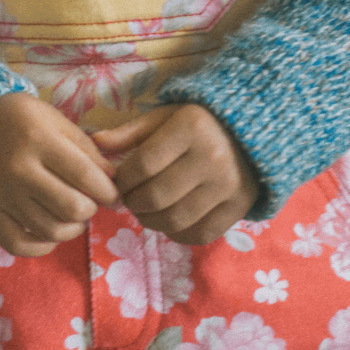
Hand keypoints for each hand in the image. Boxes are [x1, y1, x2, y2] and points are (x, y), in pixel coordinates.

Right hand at [0, 92, 119, 257]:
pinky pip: (19, 245)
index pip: (85, 175)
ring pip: (50, 230)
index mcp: (39, 140)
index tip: (113, 194)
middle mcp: (19, 170)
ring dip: (71, 228)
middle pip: (71, 207)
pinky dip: (42, 246)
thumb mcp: (53, 119)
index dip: (107, 190)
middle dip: (90, 209)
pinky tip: (50, 234)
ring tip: (73, 217)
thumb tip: (111, 178)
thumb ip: (84, 147)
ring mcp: (1, 196)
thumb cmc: (17, 118)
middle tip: (90, 202)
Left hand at [92, 104, 260, 245]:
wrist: (253, 130)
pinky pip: (199, 233)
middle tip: (128, 199)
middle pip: (156, 196)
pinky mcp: (239, 207)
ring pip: (175, 219)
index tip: (118, 182)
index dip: (122, 180)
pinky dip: (177, 233)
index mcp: (191, 127)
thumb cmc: (199, 121)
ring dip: (150, 220)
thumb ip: (130, 132)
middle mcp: (212, 157)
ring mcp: (228, 185)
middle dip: (133, 203)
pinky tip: (169, 220)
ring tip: (145, 210)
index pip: (142, 165)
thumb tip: (95, 144)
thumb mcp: (165, 116)